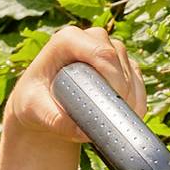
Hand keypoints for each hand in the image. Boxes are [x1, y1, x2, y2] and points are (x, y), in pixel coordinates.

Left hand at [0, 23, 147, 169]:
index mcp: (67, 39)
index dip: (114, 77)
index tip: (113, 104)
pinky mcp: (119, 64)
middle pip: (118, 59)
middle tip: (117, 118)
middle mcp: (90, 38)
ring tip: (119, 121)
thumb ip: (54, 119)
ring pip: (130, 69)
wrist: (41, 105)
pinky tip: (130, 116)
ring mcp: (107, 49)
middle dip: (123, 89)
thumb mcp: (35, 110)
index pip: (101, 52)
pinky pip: (136, 79)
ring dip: (131, 95)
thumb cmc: (33, 101)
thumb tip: (83, 131)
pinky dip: (137, 98)